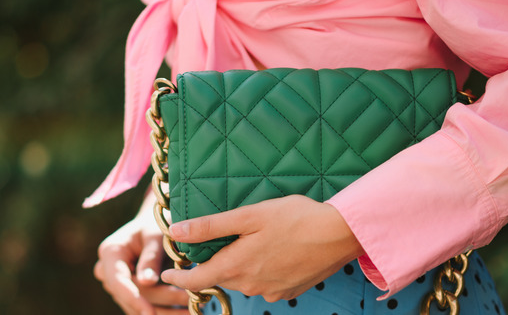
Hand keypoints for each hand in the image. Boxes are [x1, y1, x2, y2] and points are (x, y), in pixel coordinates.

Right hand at [94, 193, 188, 314]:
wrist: (155, 224)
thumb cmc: (156, 224)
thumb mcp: (155, 235)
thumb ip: (151, 257)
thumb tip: (147, 282)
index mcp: (110, 252)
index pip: (118, 281)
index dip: (133, 298)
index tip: (149, 313)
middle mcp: (108, 270)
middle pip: (132, 294)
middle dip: (159, 303)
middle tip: (186, 301)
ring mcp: (118, 284)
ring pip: (139, 305)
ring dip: (165, 311)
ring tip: (190, 311)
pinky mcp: (130, 293)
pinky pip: (145, 306)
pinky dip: (165, 310)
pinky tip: (185, 311)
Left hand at [160, 195, 364, 301]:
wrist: (340, 234)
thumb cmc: (295, 218)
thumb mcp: (250, 215)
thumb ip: (212, 226)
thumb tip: (177, 231)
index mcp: (237, 265)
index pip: (197, 280)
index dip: (179, 277)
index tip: (167, 273)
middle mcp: (251, 284)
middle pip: (221, 277)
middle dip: (214, 264)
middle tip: (218, 242)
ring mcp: (271, 291)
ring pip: (243, 280)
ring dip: (241, 265)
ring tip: (254, 241)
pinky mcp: (289, 291)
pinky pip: (264, 283)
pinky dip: (262, 270)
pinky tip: (275, 251)